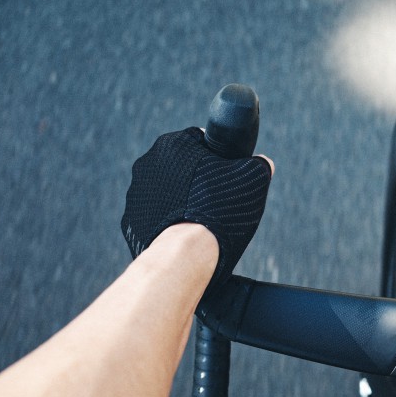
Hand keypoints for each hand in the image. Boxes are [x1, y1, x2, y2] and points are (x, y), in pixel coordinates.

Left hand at [121, 127, 271, 284]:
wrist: (185, 256)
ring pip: (168, 191)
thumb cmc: (218, 213)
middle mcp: (148, 163)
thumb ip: (259, 165)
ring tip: (203, 222)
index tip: (229, 176)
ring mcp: (136, 193)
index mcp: (174, 144)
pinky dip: (169, 222)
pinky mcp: (131, 220)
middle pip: (183, 166)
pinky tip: (186, 234)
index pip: (201, 140)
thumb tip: (264, 164)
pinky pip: (155, 216)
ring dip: (183, 201)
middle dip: (200, 180)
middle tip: (219, 202)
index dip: (220, 158)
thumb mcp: (253, 180)